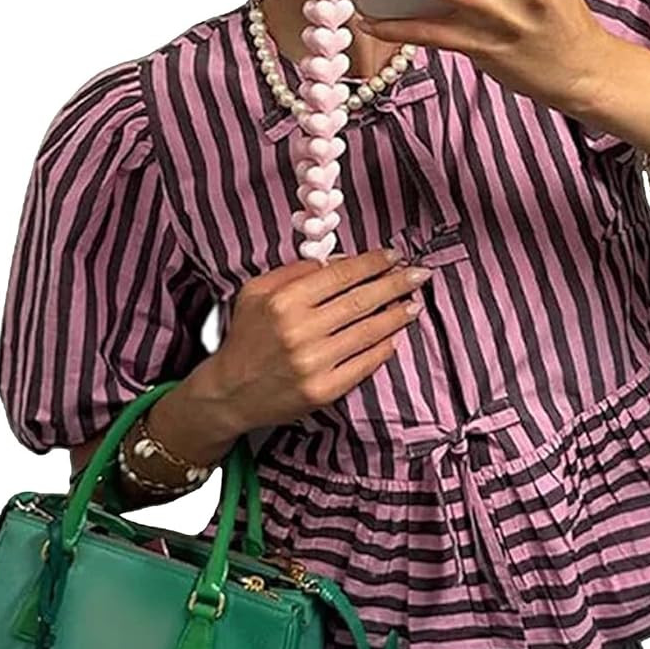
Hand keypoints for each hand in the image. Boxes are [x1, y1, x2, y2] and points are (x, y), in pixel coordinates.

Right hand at [203, 249, 431, 432]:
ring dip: (397, 315)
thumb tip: (339, 261)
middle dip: (396, 284)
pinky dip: (385, 347)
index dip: (372, 264)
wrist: (229, 392)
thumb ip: (294, 272)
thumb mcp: (256, 293)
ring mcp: (314, 363)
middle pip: (360, 301)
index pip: (340, 275)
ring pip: (368, 332)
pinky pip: (365, 363)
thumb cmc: (246, 339)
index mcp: (283, 302)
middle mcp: (300, 331)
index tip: (394, 255)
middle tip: (420, 274)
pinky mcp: (325, 389)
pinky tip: (396, 335)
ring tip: (414, 303)